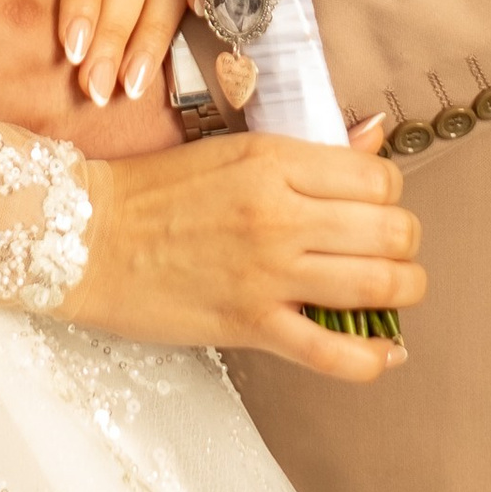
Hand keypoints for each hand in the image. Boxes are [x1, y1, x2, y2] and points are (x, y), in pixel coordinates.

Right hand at [56, 126, 422, 383]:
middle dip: (404, 244)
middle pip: (391, 231)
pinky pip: (335, 354)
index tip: (373, 206)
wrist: (86, 237)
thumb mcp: (236, 149)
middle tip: (389, 250)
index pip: (379, 177)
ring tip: (393, 292)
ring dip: (402, 292)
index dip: (389, 194)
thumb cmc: (154, 191)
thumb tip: (375, 133)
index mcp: (275, 160)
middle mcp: (280, 214)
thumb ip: (311, 149)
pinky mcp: (251, 325)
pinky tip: (384, 352)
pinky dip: (372, 358)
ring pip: (379, 286)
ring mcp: (268, 273)